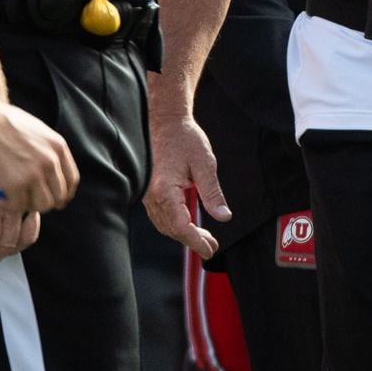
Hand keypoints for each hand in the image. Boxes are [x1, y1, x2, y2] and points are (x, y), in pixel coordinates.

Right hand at [144, 110, 230, 260]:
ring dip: (182, 234)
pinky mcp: (149, 190)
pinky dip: (174, 224)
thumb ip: (213, 193)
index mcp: (165, 190)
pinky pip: (160, 215)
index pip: (180, 226)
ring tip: (203, 236)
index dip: (196, 241)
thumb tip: (223, 216)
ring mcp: (148, 193)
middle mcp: (152, 195)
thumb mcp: (205, 164)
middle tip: (212, 246)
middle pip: (171, 229)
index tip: (210, 249)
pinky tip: (188, 223)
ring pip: (164, 224)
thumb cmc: (185, 138)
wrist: (167, 121)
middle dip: (191, 240)